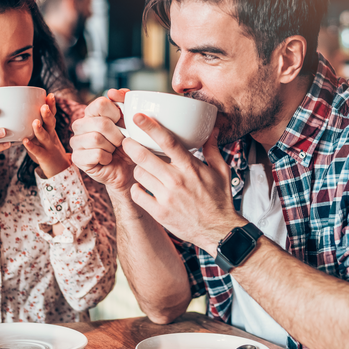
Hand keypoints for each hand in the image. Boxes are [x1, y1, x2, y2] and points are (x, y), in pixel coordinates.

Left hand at [22, 93, 70, 177]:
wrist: (59, 168)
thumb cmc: (47, 149)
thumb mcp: (43, 135)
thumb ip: (35, 125)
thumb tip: (18, 111)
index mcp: (50, 129)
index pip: (52, 115)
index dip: (52, 106)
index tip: (50, 95)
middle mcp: (51, 136)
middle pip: (51, 124)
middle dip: (48, 114)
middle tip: (44, 105)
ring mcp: (48, 147)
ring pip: (45, 137)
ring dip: (40, 129)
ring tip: (35, 122)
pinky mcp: (44, 157)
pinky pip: (37, 151)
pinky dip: (31, 146)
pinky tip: (24, 141)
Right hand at [70, 89, 136, 195]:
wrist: (128, 170)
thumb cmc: (129, 146)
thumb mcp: (132, 122)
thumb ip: (125, 102)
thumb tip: (114, 92)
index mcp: (91, 112)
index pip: (101, 103)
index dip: (117, 114)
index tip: (123, 123)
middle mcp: (80, 124)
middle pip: (101, 123)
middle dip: (117, 135)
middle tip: (121, 142)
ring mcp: (76, 141)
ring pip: (96, 139)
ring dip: (112, 147)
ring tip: (114, 151)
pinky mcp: (76, 158)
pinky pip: (95, 154)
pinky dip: (107, 158)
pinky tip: (108, 160)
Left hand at [123, 113, 245, 255]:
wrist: (219, 230)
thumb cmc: (220, 200)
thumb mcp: (221, 171)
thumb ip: (212, 149)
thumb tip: (212, 130)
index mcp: (190, 167)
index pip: (167, 141)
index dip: (150, 127)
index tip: (138, 117)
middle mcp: (176, 180)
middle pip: (144, 156)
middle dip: (131, 145)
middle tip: (127, 141)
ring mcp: (166, 197)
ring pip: (139, 174)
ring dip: (138, 169)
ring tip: (143, 169)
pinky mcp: (159, 212)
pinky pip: (137, 194)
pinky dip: (137, 189)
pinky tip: (143, 188)